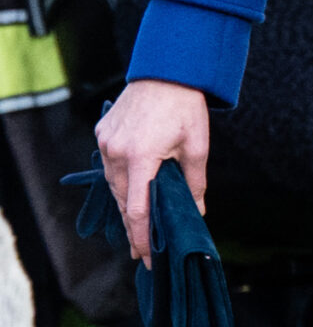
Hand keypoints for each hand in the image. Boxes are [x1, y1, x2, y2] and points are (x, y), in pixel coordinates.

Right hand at [96, 79, 209, 264]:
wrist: (167, 69)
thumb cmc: (185, 106)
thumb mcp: (196, 147)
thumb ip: (194, 183)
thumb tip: (196, 212)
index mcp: (141, 157)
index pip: (137, 210)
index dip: (140, 237)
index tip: (143, 257)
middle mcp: (116, 152)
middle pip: (122, 201)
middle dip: (132, 227)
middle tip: (141, 250)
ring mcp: (106, 141)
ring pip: (113, 185)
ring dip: (126, 204)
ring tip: (137, 226)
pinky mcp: (102, 132)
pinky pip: (109, 166)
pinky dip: (120, 181)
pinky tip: (131, 192)